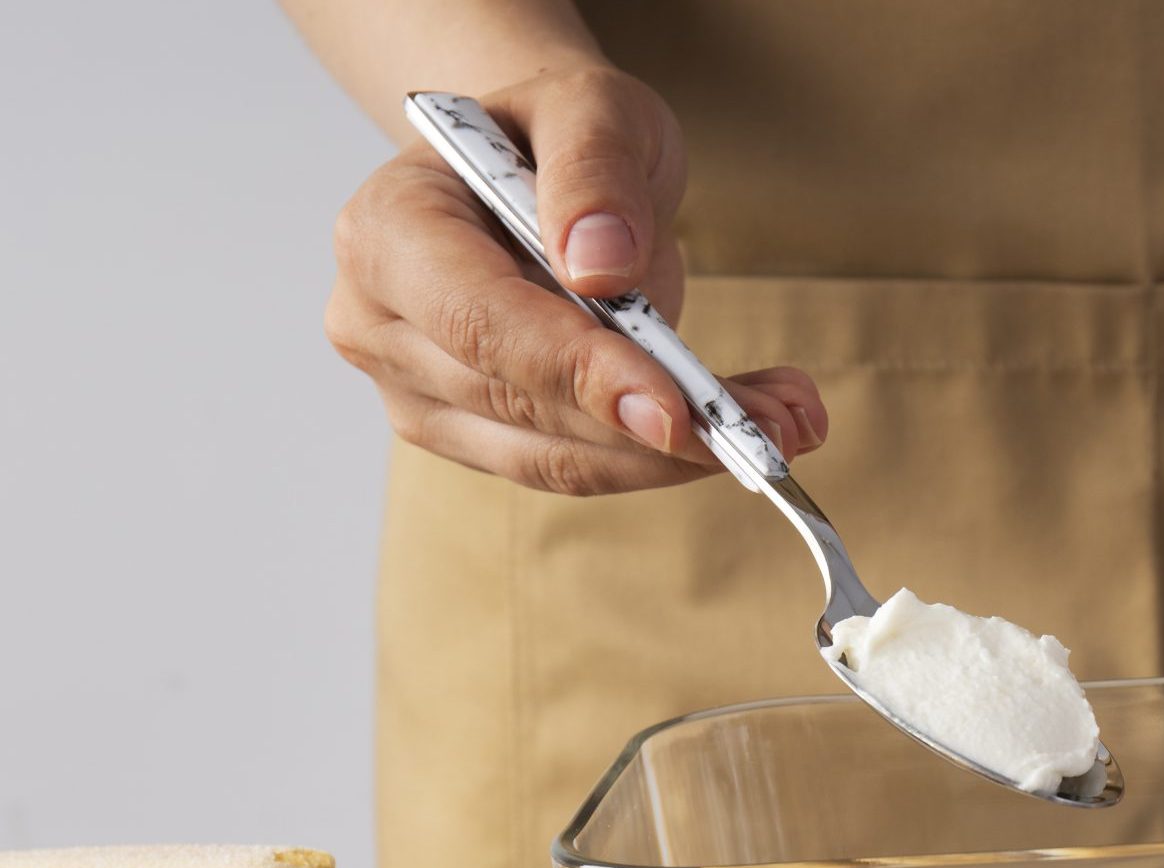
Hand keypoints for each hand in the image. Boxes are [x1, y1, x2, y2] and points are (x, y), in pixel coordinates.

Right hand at [324, 65, 824, 494]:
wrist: (542, 168)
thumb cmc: (554, 133)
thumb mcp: (589, 107)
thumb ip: (594, 170)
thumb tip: (602, 264)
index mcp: (389, 232)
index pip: (479, 324)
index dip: (577, 372)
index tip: (674, 407)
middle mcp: (382, 324)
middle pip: (522, 406)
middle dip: (657, 424)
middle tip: (773, 422)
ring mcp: (422, 392)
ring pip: (555, 457)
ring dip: (677, 457)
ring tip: (781, 423)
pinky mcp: (475, 436)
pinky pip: (577, 464)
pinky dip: (663, 458)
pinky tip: (742, 429)